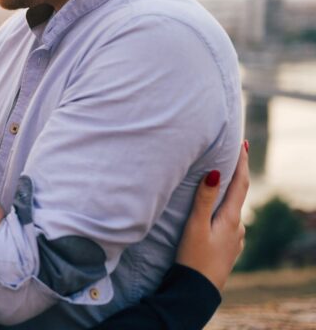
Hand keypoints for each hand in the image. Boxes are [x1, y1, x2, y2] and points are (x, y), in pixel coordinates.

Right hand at [175, 142, 249, 290]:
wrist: (198, 290)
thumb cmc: (193, 258)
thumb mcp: (195, 226)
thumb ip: (204, 199)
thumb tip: (215, 172)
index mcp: (230, 218)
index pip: (240, 184)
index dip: (241, 163)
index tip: (242, 144)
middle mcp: (237, 227)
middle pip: (237, 195)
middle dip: (233, 176)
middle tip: (228, 156)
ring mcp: (234, 239)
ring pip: (231, 210)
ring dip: (226, 196)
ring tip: (216, 184)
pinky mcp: (228, 248)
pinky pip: (227, 224)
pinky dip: (222, 212)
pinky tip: (213, 215)